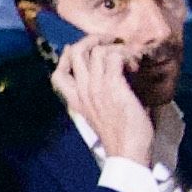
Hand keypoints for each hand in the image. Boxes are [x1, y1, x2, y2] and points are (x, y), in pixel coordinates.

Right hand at [49, 33, 166, 174]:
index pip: (57, 73)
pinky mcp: (114, 85)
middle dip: (92, 40)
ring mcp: (96, 87)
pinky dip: (126, 55)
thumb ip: (96, 98)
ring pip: (96, 50)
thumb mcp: (98, 116)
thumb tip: (107, 80)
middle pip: (76, 52)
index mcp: (75, 100)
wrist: (127, 150)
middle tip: (110, 41)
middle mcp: (82, 90)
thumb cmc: (119, 135)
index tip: (81, 51)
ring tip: (128, 55)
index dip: (66, 57)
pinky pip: (114, 56)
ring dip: (114, 47)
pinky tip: (134, 64)